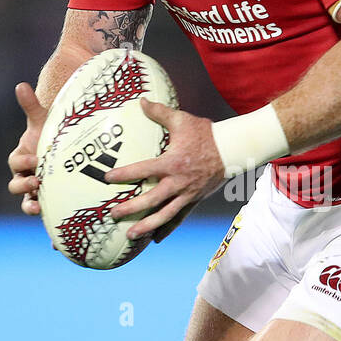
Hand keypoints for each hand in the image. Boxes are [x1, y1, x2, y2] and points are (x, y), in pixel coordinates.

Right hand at [7, 82, 47, 215]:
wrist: (65, 150)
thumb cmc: (51, 135)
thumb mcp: (43, 122)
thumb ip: (31, 106)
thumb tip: (20, 85)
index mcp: (22, 158)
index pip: (15, 162)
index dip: (22, 162)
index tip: (35, 159)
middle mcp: (25, 176)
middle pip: (16, 184)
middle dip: (24, 184)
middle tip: (38, 181)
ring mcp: (35, 190)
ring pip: (25, 201)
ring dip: (29, 204)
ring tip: (38, 205)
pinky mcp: (47, 202)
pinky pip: (39, 213)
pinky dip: (40, 217)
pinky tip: (49, 224)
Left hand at [105, 99, 224, 239]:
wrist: (232, 150)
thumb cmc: (205, 134)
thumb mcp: (182, 120)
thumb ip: (159, 112)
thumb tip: (140, 100)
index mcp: (172, 163)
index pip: (143, 170)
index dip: (124, 175)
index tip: (107, 179)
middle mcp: (179, 182)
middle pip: (151, 200)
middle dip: (131, 208)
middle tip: (113, 214)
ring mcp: (187, 194)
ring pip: (164, 215)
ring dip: (146, 226)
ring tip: (130, 235)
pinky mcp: (194, 200)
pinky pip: (179, 218)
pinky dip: (167, 229)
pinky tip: (155, 239)